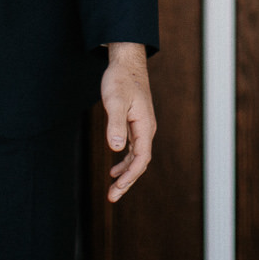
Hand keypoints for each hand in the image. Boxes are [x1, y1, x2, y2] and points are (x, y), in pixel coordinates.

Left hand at [100, 42, 156, 202]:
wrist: (127, 62)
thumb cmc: (121, 80)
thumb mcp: (115, 101)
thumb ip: (115, 124)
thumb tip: (116, 148)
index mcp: (145, 126)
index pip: (141, 159)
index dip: (129, 176)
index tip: (116, 189)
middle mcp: (146, 130)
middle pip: (140, 162)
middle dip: (127, 181)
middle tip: (112, 197)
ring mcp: (141, 127)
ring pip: (136, 157)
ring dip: (125, 174)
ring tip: (112, 188)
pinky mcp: (134, 124)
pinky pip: (133, 149)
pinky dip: (124, 161)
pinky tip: (114, 168)